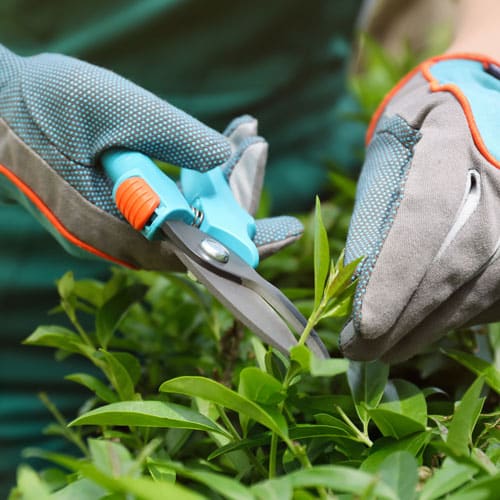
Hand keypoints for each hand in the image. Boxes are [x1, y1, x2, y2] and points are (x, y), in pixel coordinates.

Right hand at [0, 46, 301, 268]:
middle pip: (199, 231)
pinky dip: (192, 175)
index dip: (249, 243)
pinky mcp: (113, 209)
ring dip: (219, 177)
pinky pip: (166, 201)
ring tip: (245, 134)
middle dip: (237, 194)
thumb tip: (231, 156)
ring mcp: (117, 226)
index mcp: (120, 227)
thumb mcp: (117, 110)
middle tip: (259, 149)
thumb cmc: (42, 107)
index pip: (202, 250)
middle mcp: (122, 240)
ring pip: (185, 214)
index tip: (290, 232)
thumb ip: (178, 137)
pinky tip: (214, 144)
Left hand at [340, 53, 499, 361]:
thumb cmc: (425, 128)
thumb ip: (376, 209)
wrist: (483, 105)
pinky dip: (459, 317)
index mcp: (451, 140)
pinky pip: (497, 292)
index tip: (365, 325)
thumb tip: (358, 283)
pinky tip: (425, 329)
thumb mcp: (390, 150)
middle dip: (405, 319)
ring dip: (430, 329)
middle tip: (360, 350)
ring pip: (483, 287)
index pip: (423, 215)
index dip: (395, 276)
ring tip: (386, 351)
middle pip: (455, 263)